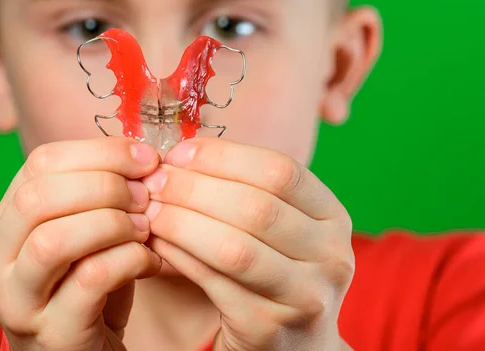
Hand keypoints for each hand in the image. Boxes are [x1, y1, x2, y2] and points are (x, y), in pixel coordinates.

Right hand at [0, 137, 162, 350]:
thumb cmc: (91, 285)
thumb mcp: (88, 232)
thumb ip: (101, 194)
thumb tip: (143, 156)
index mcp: (6, 220)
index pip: (40, 163)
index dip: (99, 153)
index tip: (145, 159)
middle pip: (38, 197)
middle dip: (104, 185)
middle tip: (145, 195)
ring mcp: (17, 300)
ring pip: (54, 241)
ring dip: (113, 224)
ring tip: (145, 228)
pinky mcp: (51, 332)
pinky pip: (91, 278)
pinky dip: (131, 260)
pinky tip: (152, 262)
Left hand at [143, 138, 353, 350]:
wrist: (296, 346)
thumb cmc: (276, 272)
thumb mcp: (282, 228)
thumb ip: (244, 190)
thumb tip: (181, 156)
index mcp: (333, 217)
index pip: (281, 171)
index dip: (224, 157)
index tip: (179, 154)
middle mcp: (331, 255)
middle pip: (256, 207)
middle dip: (194, 189)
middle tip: (153, 183)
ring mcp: (305, 296)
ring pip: (234, 247)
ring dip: (181, 223)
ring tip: (150, 211)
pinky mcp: (269, 329)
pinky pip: (214, 284)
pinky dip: (179, 258)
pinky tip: (157, 243)